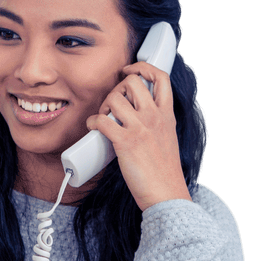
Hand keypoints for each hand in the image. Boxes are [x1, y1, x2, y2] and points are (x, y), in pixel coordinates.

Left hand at [86, 61, 191, 210]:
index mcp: (167, 114)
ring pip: (114, 98)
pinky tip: (93, 128)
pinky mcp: (125, 142)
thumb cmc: (165, 171)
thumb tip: (135, 113)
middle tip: (113, 104)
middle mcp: (155, 116)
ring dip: (103, 106)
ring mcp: (140, 128)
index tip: (130, 70)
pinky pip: (101, 120)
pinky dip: (92, 122)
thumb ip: (156, 121)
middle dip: (118, 88)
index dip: (143, 67)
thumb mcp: (168, 138)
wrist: (166, 193)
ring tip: (103, 119)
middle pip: (132, 81)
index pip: (160, 77)